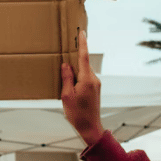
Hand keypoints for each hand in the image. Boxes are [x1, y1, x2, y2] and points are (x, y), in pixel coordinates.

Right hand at [61, 30, 103, 145]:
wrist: (90, 127)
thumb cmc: (77, 114)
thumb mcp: (67, 95)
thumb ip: (67, 78)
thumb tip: (66, 64)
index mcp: (87, 79)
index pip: (84, 57)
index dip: (82, 44)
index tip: (82, 33)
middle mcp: (94, 80)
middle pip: (83, 63)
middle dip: (75, 56)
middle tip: (66, 49)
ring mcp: (96, 84)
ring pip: (84, 70)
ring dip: (75, 69)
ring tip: (64, 70)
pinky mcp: (95, 89)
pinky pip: (85, 77)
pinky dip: (77, 76)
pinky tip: (69, 82)